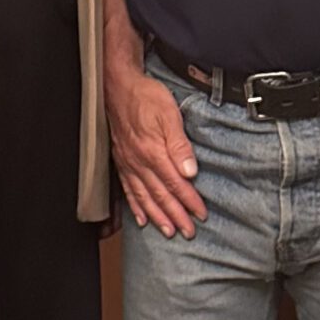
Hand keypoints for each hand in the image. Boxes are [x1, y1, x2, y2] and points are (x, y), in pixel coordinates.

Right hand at [109, 69, 205, 238]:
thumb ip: (180, 145)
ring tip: (168, 231)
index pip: (175, 183)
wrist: (118, 87)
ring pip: (144, 197)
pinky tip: (141, 218)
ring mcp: (128, 163)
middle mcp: (139, 162)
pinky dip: (135, 207)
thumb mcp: (169, 114)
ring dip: (157, 216)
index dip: (188, 201)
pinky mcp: (121, 161)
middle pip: (160, 195)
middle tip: (188, 232)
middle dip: (175, 216)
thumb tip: (190, 172)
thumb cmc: (145, 97)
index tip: (200, 214)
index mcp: (153, 152)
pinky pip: (128, 190)